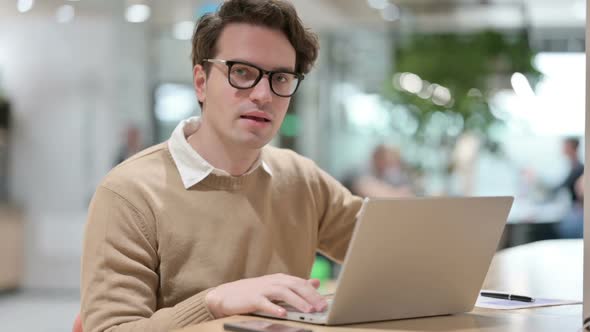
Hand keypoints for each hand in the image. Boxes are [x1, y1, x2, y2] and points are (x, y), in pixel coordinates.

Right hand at [205, 273, 327, 318]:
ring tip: (308, 310)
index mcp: (281, 279)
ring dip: (297, 301)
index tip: (325, 304)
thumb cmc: (254, 292)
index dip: (314, 293)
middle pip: (295, 286)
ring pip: (283, 293)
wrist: (227, 295)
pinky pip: (265, 303)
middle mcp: (273, 281)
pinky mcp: (252, 299)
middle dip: (310, 297)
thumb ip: (296, 285)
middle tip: (322, 307)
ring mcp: (263, 289)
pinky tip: (283, 314)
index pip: (301, 283)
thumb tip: (316, 282)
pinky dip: (274, 308)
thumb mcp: (277, 286)